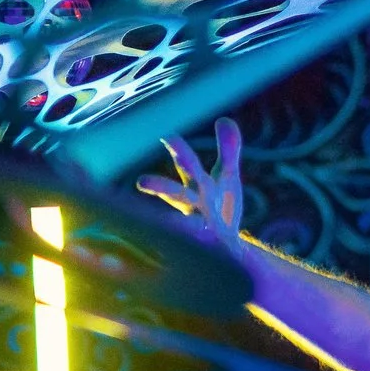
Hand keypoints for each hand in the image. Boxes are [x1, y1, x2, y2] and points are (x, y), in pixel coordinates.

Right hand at [136, 117, 246, 247]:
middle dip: (160, 188)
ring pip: (184, 226)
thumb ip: (228, 151)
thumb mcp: (227, 177)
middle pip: (176, 194)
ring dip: (180, 225)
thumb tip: (224, 119)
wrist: (226, 251)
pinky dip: (203, 248)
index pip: (185, 165)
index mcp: (196, 187)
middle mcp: (192, 207)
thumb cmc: (219, 208)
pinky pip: (204, 250)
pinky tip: (204, 245)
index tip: (167, 134)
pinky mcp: (211, 250)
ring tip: (185, 222)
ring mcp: (200, 230)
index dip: (178, 150)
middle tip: (141, 182)